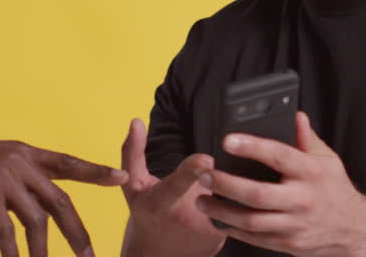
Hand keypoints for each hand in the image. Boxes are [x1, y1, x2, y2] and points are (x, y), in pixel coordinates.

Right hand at [0, 139, 126, 256]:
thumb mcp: (0, 160)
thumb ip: (24, 174)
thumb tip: (45, 198)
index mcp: (27, 153)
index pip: (68, 163)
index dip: (95, 171)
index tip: (121, 178)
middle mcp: (19, 163)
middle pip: (58, 200)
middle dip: (76, 231)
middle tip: (88, 255)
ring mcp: (3, 178)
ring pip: (34, 219)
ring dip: (42, 250)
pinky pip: (5, 230)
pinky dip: (12, 251)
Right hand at [120, 118, 224, 256]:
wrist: (158, 254)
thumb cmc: (145, 213)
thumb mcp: (133, 184)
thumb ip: (133, 152)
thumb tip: (136, 121)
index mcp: (159, 202)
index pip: (177, 185)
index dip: (192, 170)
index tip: (206, 159)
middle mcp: (184, 218)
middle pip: (209, 184)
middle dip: (212, 173)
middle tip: (205, 171)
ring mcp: (205, 230)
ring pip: (224, 194)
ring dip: (220, 185)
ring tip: (206, 190)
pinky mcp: (221, 236)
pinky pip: (233, 207)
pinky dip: (229, 199)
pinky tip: (218, 202)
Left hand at [196, 112, 365, 256]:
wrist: (353, 230)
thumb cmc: (334, 189)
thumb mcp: (327, 159)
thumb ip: (306, 138)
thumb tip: (294, 114)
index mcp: (311, 172)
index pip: (279, 156)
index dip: (252, 147)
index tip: (227, 140)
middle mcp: (302, 200)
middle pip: (257, 194)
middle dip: (226, 184)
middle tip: (206, 175)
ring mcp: (295, 225)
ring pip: (251, 220)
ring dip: (222, 211)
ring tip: (202, 200)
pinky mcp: (288, 244)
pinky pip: (254, 238)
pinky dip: (233, 230)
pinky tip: (218, 220)